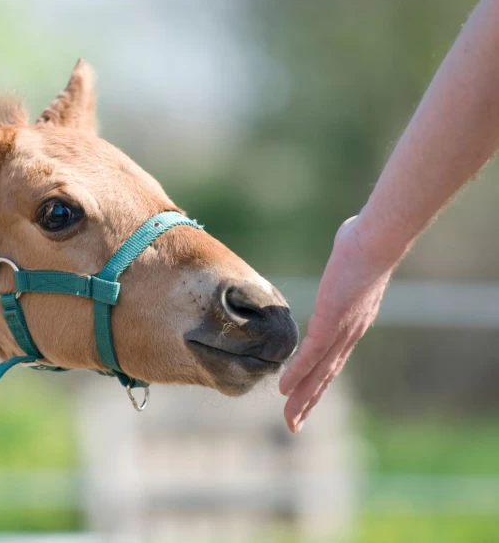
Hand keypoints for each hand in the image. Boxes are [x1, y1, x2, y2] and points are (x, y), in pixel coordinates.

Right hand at [279, 216, 394, 432]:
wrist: (378, 239)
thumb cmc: (366, 238)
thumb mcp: (351, 256)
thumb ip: (344, 259)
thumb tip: (346, 241)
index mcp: (354, 321)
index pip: (334, 358)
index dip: (319, 380)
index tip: (307, 396)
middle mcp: (350, 333)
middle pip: (327, 376)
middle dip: (310, 401)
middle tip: (294, 424)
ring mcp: (341, 331)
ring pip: (319, 374)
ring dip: (304, 399)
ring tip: (291, 421)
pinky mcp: (330, 324)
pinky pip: (310, 356)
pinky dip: (297, 375)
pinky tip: (284, 390)